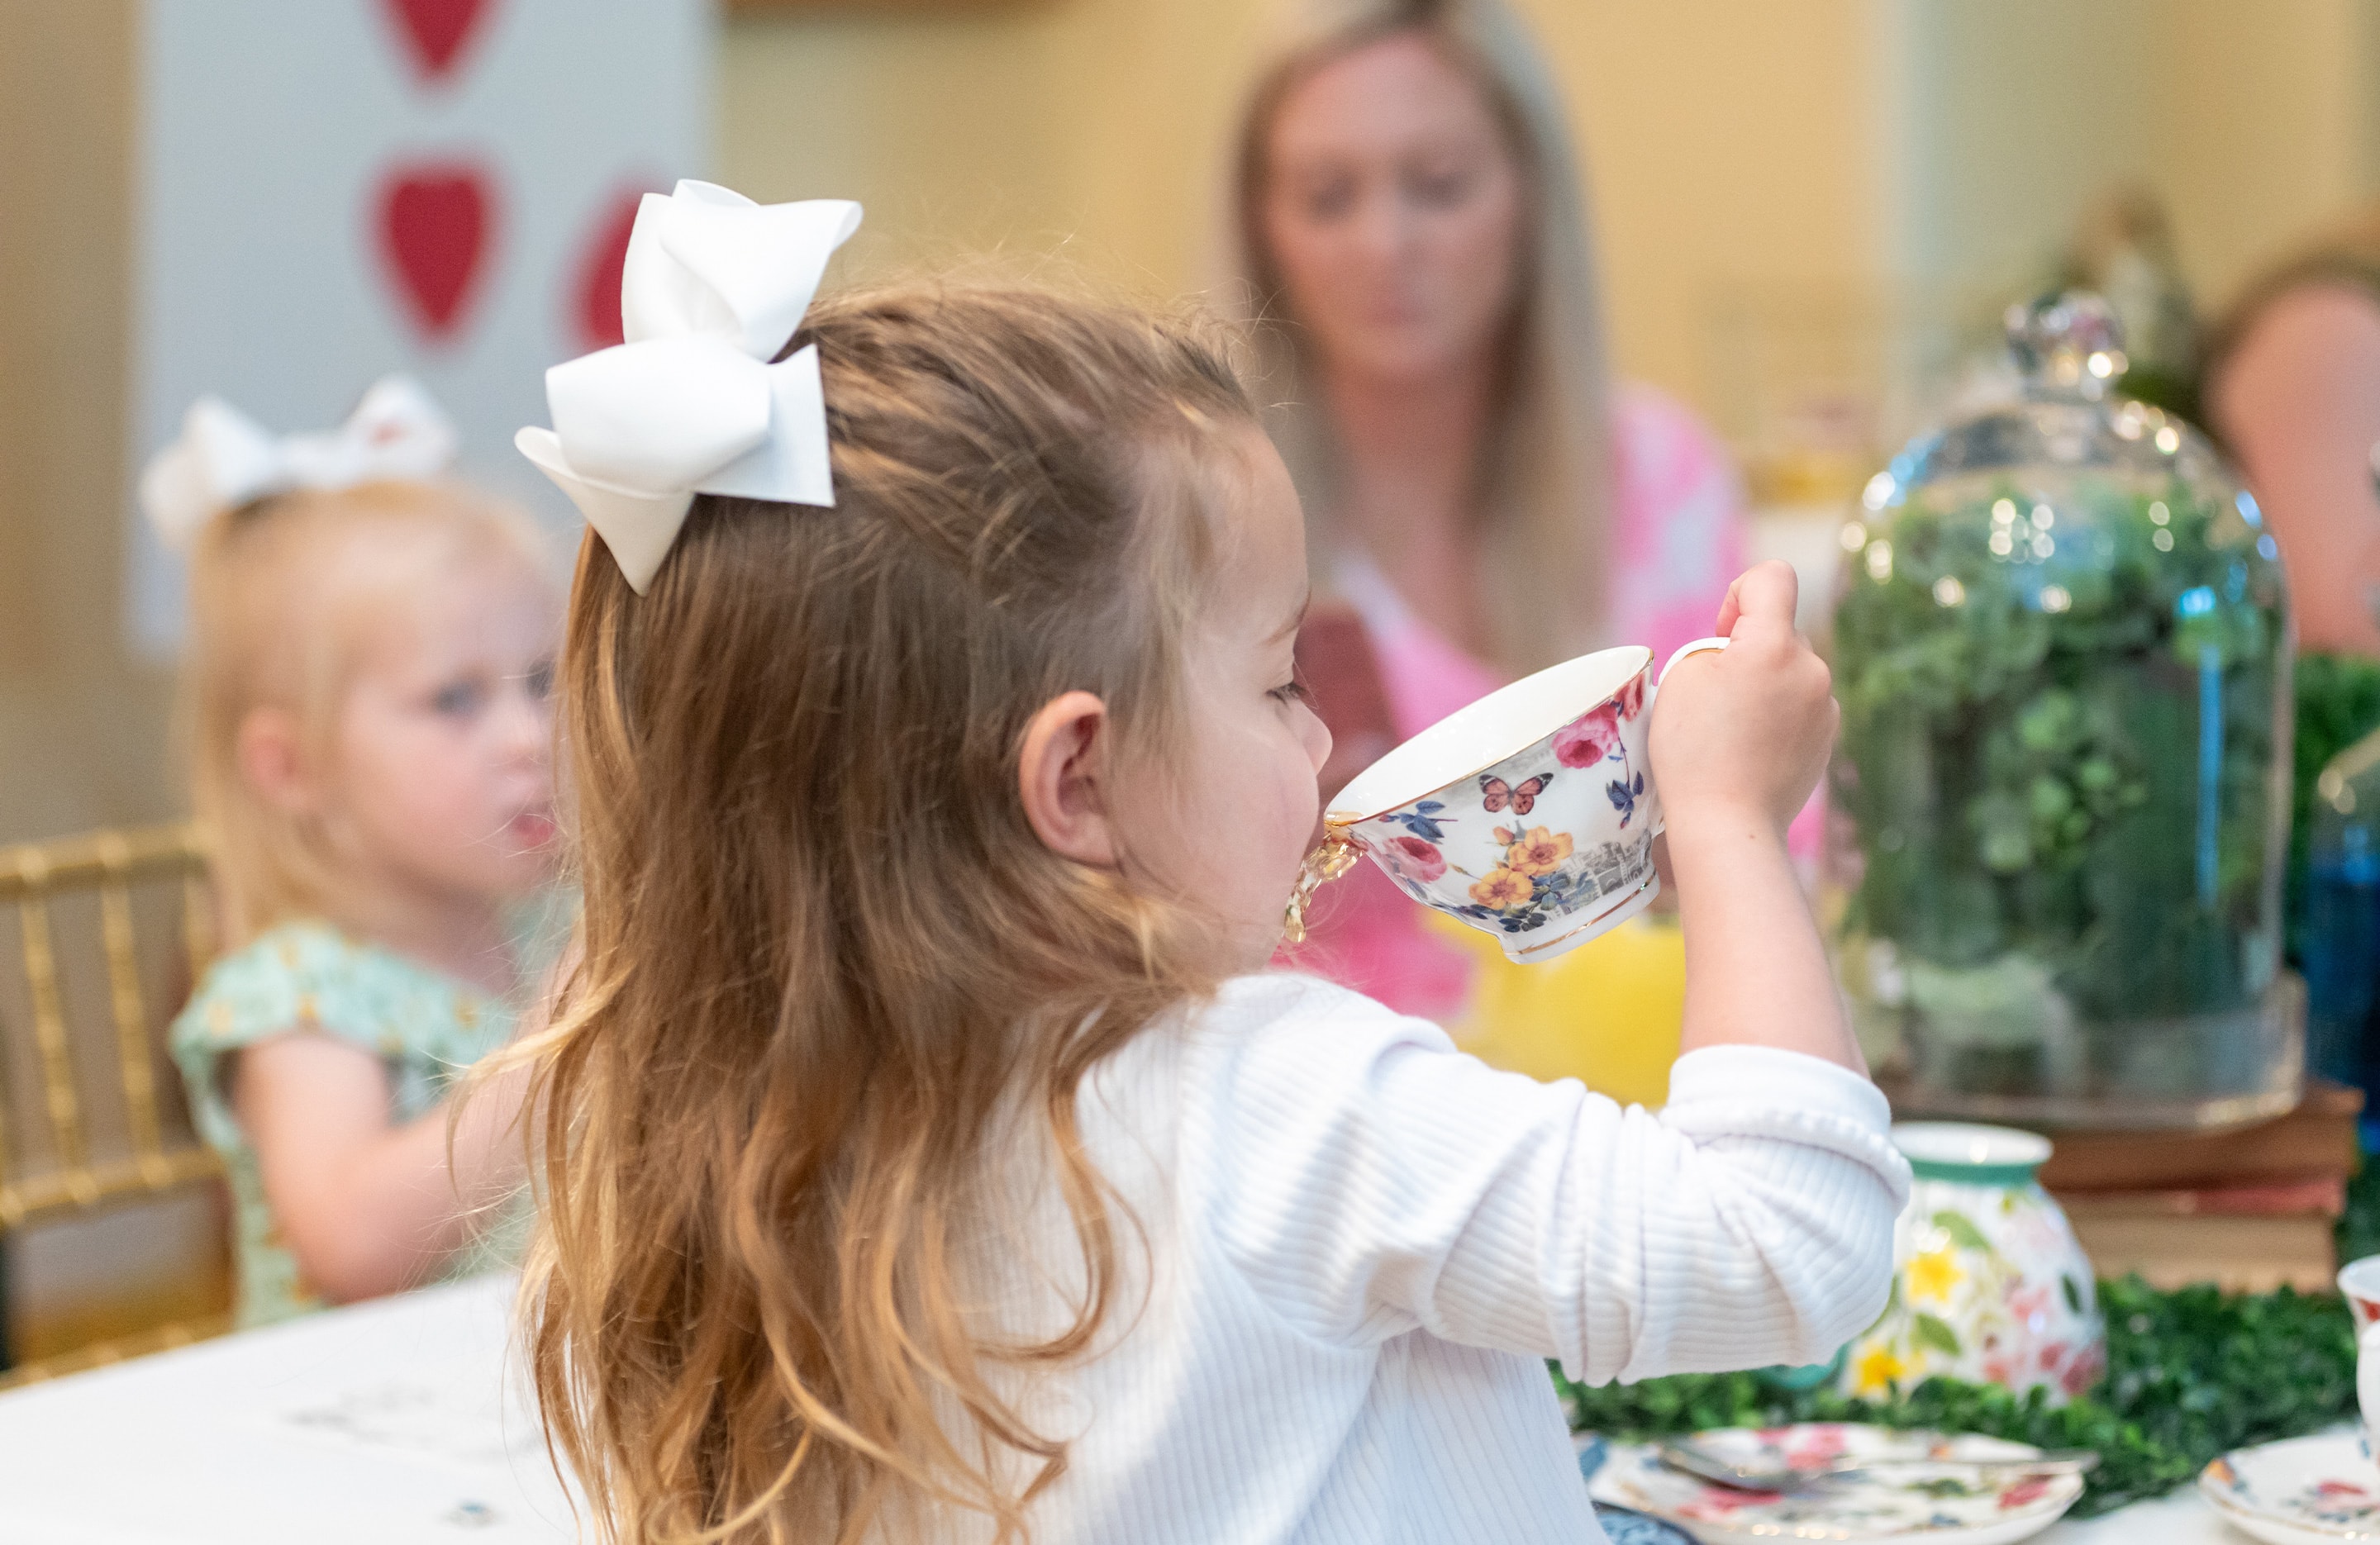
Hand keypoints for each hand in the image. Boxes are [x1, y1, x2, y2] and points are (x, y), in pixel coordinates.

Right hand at [1649, 562, 1837, 839]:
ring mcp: (1827, 705)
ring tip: (1733, 730)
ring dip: (1765, 685)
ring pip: (1791, 671)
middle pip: (1779, 631)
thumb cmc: (1693, 752)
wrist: (1728, 823)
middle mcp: (1812, 669)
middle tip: (1714, 698)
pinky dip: (1778, 716)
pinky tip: (1752, 749)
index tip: (1721, 634)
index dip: (1739, 595)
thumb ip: (1717, 647)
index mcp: (1774, 645)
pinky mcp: (1829, 737)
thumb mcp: (1683, 679)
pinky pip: (1801, 706)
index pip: (1772, 577)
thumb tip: (1743, 653)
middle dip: (1747, 651)